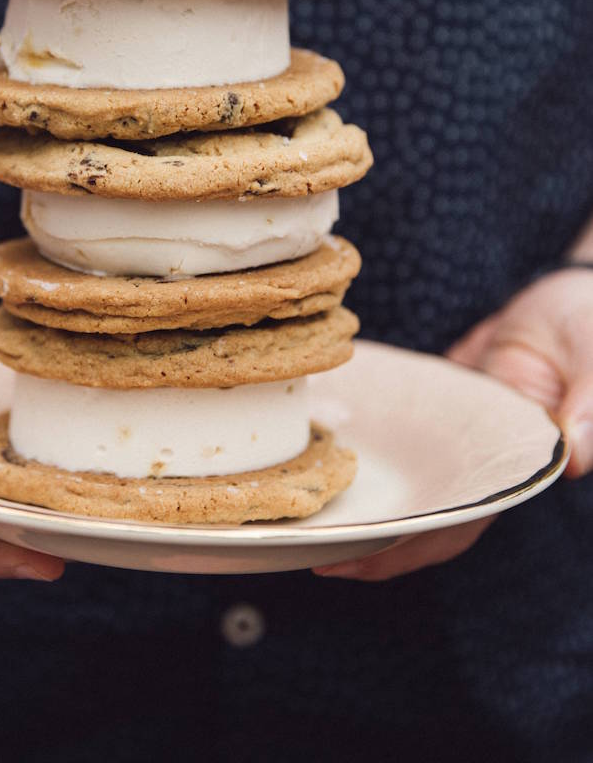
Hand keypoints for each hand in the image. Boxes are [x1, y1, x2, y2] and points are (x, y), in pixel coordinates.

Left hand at [314, 267, 592, 581]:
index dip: (410, 547)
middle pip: (414, 513)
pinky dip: (356, 445)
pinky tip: (312, 446)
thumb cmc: (589, 324)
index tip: (358, 559)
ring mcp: (446, 436)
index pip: (458, 522)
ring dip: (351, 496)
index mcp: (513, 465)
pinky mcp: (426, 405)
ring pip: (396, 480)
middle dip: (363, 537)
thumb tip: (576, 457)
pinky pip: (388, 435)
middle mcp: (473, 460)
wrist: (566, 297)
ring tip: (294, 509)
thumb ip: (589, 404)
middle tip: (306, 547)